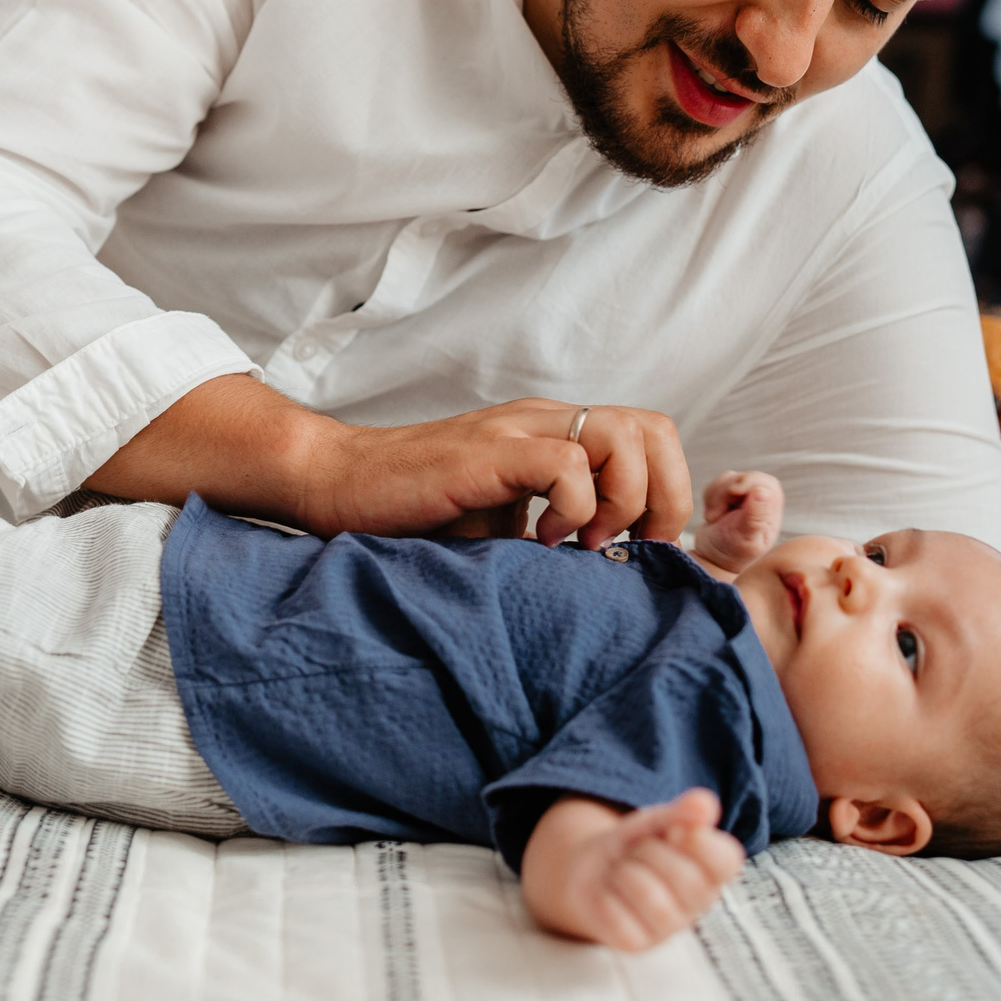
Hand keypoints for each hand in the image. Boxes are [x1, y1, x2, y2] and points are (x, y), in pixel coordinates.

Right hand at [87, 375, 691, 547]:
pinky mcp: (488, 452)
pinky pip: (566, 462)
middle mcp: (545, 421)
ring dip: (622, 500)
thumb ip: (554, 531)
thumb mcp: (502, 524)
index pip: (652, 435)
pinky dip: (574, 507)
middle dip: (660, 498)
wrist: (337, 483)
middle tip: (622, 548)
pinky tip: (543, 541)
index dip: (664, 492)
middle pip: (655, 429)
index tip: (636, 549)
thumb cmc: (414, 512)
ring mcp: (517, 430)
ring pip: (623, 436)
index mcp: (554, 434)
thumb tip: (612, 579)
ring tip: (584, 543)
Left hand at [519, 790, 745, 949]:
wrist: (593, 869)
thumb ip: (681, 812)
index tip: (674, 830)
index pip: (727, 861)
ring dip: (625, 871)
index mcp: (712, 871)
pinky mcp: (637, 943)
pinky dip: (605, 894)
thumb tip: (704, 803)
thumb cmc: (636, 844)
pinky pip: (619, 916)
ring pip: (650, 896)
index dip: (698, 841)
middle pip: (684, 877)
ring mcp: (668, 928)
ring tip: (621, 870)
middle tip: (637, 850)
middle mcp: (697, 904)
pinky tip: (609, 892)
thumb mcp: (656, 821)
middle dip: (648, 851)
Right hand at [693, 471, 783, 574]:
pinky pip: (717, 483)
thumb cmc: (732, 553)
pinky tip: (712, 515)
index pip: (766, 482)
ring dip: (715, 497)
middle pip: (744, 477)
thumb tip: (763, 492)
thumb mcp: (745, 540)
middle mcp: (762, 500)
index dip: (748, 482)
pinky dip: (709, 497)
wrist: (713, 558)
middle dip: (725, 492)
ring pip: (729, 478)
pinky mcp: (730, 494)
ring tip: (714, 518)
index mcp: (771, 511)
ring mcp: (745, 496)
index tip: (733, 492)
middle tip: (716, 515)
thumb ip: (755, 517)